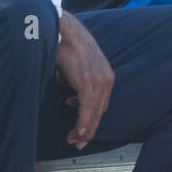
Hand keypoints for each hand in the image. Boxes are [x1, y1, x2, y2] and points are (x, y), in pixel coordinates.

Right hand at [54, 11, 114, 149]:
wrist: (64, 30)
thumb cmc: (66, 45)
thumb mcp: (74, 68)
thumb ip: (73, 81)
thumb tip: (66, 90)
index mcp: (106, 76)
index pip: (100, 104)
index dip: (91, 118)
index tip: (81, 129)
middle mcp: (106, 80)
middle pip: (99, 111)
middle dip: (88, 128)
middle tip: (78, 141)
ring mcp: (99, 81)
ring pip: (94, 113)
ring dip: (84, 129)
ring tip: (74, 139)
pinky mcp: (88, 82)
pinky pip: (87, 108)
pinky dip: (83, 122)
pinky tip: (78, 132)